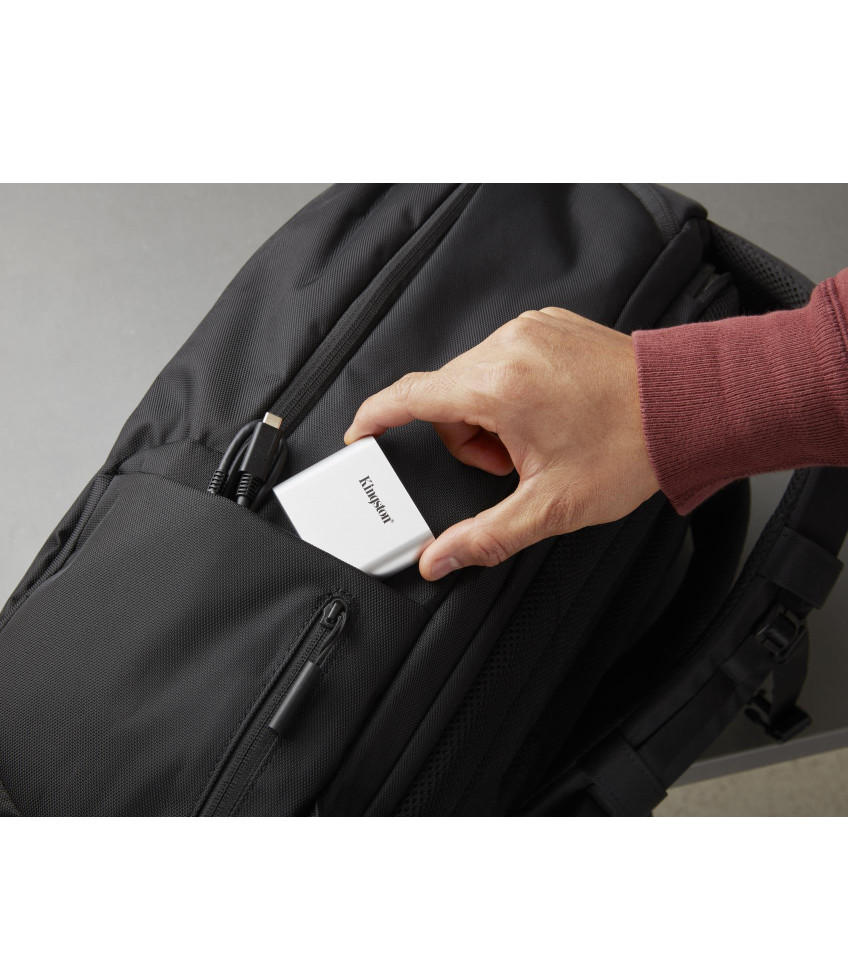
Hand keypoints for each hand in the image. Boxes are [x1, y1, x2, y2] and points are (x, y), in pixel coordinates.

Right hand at [344, 308, 659, 580]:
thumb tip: (438, 560)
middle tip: (511, 462)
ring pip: (473, 379)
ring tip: (537, 437)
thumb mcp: (550, 506)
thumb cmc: (629, 448)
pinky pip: (502, 360)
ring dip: (490, 415)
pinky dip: (511, 390)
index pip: (409, 397)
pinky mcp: (546, 325)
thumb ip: (484, 537)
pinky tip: (548, 411)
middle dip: (466, 437)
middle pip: (444, 396)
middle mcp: (507, 347)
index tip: (360, 434)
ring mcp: (528, 330)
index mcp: (497, 386)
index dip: (375, 418)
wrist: (687, 407)